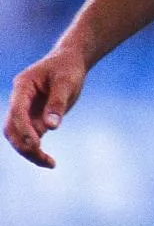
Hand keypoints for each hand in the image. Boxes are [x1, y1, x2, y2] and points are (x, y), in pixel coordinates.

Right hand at [3, 51, 86, 168]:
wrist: (70, 62)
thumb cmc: (67, 68)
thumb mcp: (66, 82)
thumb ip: (57, 103)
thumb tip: (50, 127)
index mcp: (23, 86)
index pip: (17, 110)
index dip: (24, 128)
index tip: (36, 144)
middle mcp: (19, 100)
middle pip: (11, 127)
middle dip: (23, 144)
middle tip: (42, 158)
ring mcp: (25, 110)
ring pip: (18, 136)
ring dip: (29, 151)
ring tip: (49, 163)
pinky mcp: (34, 119)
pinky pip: (30, 138)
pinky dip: (36, 150)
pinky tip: (49, 162)